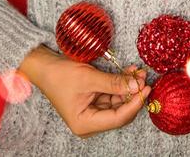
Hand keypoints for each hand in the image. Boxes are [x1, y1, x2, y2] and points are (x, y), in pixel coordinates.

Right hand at [19, 46, 150, 138]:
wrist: (43, 66)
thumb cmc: (59, 75)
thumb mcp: (89, 78)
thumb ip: (114, 83)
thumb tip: (137, 85)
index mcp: (85, 124)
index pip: (117, 118)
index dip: (134, 104)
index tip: (146, 89)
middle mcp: (89, 122)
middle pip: (120, 112)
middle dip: (132, 94)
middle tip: (144, 78)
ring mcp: (91, 112)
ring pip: (117, 102)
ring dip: (128, 87)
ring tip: (138, 72)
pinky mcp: (93, 102)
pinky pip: (111, 95)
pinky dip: (120, 84)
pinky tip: (129, 72)